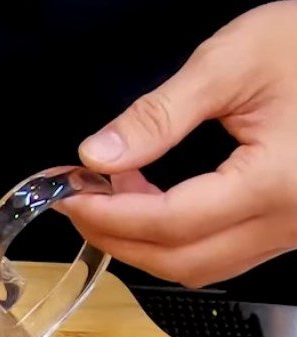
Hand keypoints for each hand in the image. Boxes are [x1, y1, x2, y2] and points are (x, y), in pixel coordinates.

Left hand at [63, 1, 296, 287]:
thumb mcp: (236, 61)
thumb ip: (160, 114)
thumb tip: (97, 156)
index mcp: (276, 183)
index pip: (171, 222)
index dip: (110, 215)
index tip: (69, 195)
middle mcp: (286, 222)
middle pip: (180, 260)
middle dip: (117, 238)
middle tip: (79, 203)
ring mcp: (288, 232)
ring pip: (198, 267)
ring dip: (142, 244)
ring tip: (110, 200)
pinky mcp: (285, 228)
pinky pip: (219, 255)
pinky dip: (173, 241)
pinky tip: (151, 206)